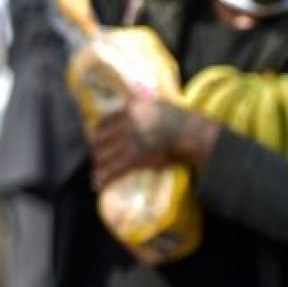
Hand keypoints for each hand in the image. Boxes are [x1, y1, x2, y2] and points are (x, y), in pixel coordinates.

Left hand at [91, 95, 217, 188]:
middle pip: (101, 141)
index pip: (103, 123)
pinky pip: (114, 170)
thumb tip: (136, 102)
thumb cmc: (180, 120)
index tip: (97, 141)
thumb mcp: (156, 104)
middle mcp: (124, 124)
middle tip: (98, 159)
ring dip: (99, 167)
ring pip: (105, 157)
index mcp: (128, 110)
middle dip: (98, 152)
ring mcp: (128, 142)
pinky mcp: (135, 158)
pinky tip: (100, 184)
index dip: (98, 134)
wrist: (191, 133)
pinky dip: (106, 178)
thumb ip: (142, 105)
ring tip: (96, 175)